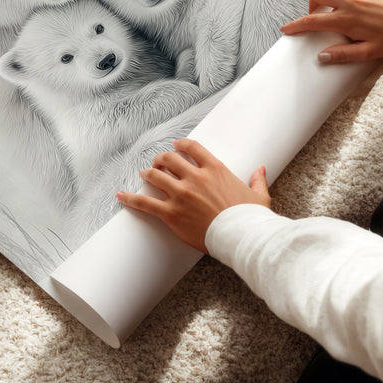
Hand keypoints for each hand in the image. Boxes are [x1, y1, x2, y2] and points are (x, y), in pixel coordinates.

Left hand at [116, 138, 269, 253]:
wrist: (241, 237)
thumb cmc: (250, 218)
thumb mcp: (258, 196)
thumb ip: (257, 180)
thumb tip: (261, 170)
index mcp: (215, 169)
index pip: (192, 148)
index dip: (181, 145)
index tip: (176, 146)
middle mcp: (195, 178)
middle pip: (169, 159)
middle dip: (161, 159)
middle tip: (158, 162)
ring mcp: (181, 194)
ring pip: (155, 176)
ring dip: (148, 173)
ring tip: (144, 174)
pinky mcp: (171, 213)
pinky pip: (145, 203)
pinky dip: (131, 198)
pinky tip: (121, 196)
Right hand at [280, 0, 382, 63]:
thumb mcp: (369, 52)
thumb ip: (344, 54)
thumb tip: (321, 57)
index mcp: (347, 19)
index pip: (313, 22)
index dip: (296, 26)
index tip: (286, 29)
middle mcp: (350, 0)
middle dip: (311, 4)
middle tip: (317, 14)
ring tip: (333, 2)